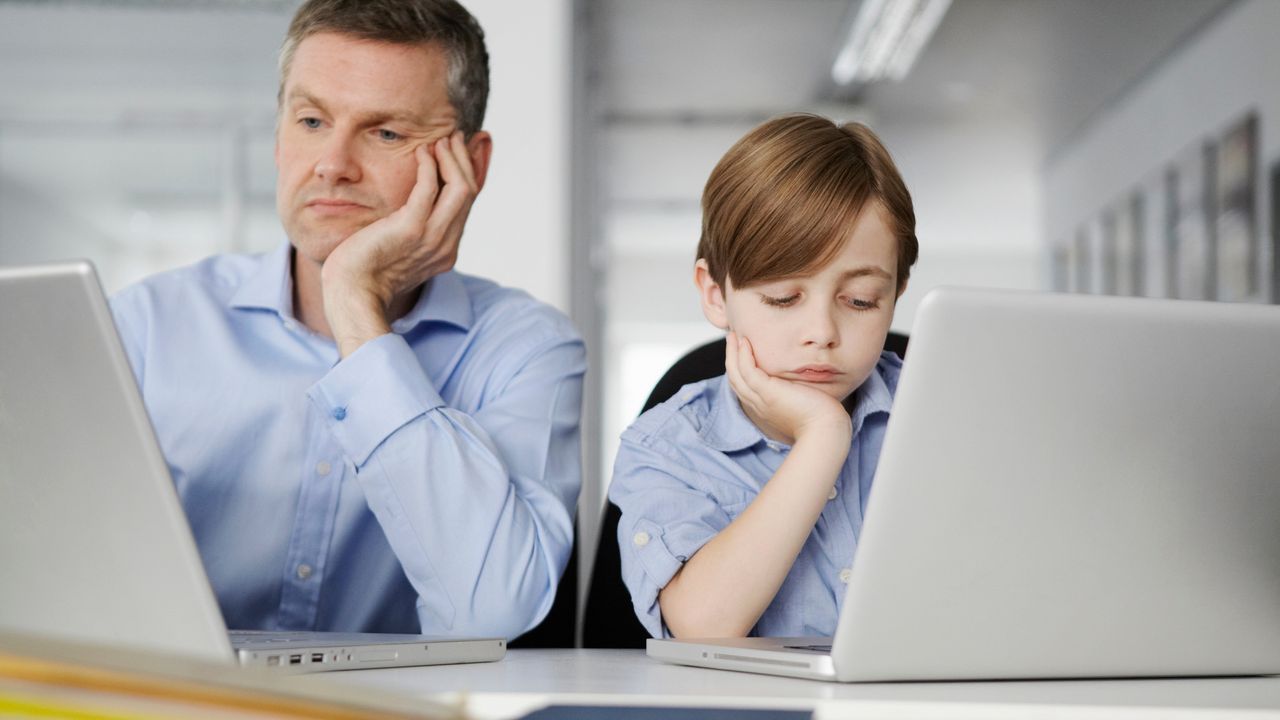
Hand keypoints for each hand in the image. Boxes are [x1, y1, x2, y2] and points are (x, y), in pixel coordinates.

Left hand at [321, 132, 479, 354]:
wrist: (352, 295)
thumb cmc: (363, 273)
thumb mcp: (395, 249)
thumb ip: (408, 229)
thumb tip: (405, 208)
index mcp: (445, 250)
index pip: (466, 204)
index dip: (469, 172)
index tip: (461, 150)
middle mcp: (446, 244)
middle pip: (470, 191)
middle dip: (464, 159)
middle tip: (453, 136)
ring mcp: (432, 238)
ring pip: (460, 187)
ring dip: (452, 158)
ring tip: (441, 139)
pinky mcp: (412, 229)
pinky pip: (430, 188)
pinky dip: (429, 165)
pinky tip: (421, 152)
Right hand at [724, 332, 851, 446]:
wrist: (826, 430)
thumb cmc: (821, 419)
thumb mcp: (803, 403)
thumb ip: (796, 392)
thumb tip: (802, 381)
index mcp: (766, 409)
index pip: (745, 387)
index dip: (740, 369)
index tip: (742, 352)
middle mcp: (759, 405)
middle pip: (735, 380)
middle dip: (731, 358)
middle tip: (732, 339)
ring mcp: (761, 400)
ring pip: (736, 374)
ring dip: (732, 353)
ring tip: (733, 336)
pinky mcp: (768, 393)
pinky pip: (747, 371)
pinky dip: (743, 355)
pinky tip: (745, 342)